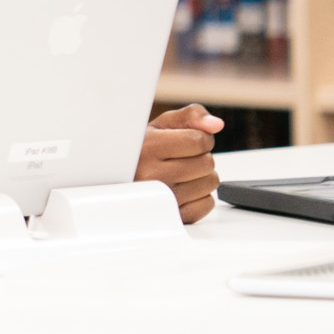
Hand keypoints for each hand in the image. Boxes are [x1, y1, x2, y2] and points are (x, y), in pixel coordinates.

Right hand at [139, 103, 223, 223]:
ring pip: (210, 183)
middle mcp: (152, 175)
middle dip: (200, 157)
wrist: (117, 179)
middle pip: (207, 163)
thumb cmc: (143, 150)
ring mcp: (162, 199)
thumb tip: (216, 125)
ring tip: (180, 174)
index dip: (201, 138)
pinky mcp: (171, 217)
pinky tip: (182, 190)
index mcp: (148, 147)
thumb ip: (191, 116)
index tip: (187, 141)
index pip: (199, 140)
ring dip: (202, 176)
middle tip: (179, 159)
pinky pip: (207, 204)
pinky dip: (200, 197)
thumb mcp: (160, 125)